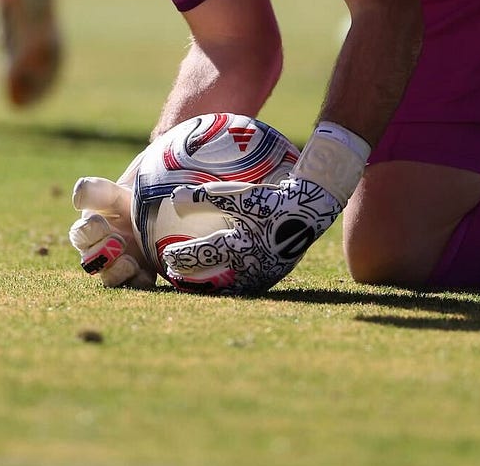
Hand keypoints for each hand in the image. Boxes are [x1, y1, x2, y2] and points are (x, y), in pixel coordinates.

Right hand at [68, 161, 156, 289]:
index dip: (89, 230)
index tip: (99, 221)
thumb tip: (76, 198)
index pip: (81, 234)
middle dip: (102, 253)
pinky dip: (141, 279)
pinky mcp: (140, 274)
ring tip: (130, 262)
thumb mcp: (111, 193)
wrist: (154, 209)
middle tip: (118, 241)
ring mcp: (120, 265)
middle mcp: (100, 252)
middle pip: (92, 261)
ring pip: (111, 278)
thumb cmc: (125, 200)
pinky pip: (137, 284)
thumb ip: (94, 192)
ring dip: (118, 271)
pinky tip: (146, 271)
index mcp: (89, 230)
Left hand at [161, 122, 369, 294]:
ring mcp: (265, 274)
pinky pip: (249, 282)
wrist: (313, 208)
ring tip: (197, 282)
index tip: (166, 258)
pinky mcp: (276, 275)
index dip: (182, 258)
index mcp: (240, 245)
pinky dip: (233, 281)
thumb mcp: (240, 193)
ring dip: (211, 285)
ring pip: (231, 286)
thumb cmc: (274, 196)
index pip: (204, 255)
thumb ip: (207, 195)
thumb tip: (174, 197)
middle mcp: (251, 265)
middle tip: (174, 276)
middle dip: (192, 281)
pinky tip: (227, 275)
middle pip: (214, 280)